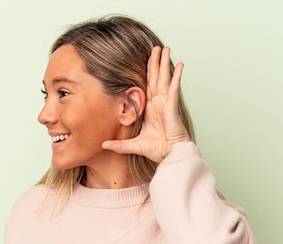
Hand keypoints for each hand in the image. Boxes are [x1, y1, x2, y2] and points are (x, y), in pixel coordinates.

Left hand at [102, 46, 190, 162]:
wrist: (170, 156)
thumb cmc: (157, 150)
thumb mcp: (133, 145)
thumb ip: (119, 145)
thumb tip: (103, 145)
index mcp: (151, 109)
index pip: (148, 86)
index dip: (147, 73)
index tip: (145, 61)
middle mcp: (159, 104)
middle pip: (156, 78)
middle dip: (155, 62)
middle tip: (156, 48)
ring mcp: (166, 104)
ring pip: (165, 78)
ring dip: (164, 63)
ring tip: (165, 49)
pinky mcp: (172, 107)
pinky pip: (174, 89)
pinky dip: (177, 77)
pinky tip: (180, 65)